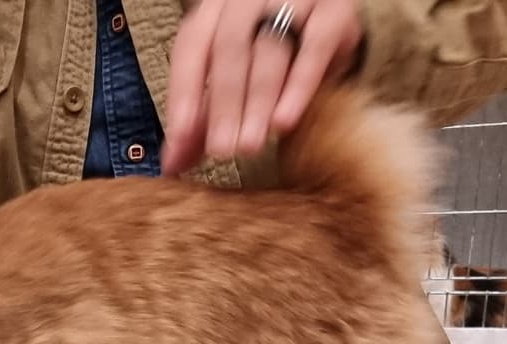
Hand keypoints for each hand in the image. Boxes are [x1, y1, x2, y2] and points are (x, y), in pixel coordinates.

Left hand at [163, 0, 362, 175]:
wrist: (330, 19)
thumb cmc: (274, 52)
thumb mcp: (235, 79)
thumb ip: (204, 117)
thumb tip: (172, 165)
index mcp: (218, 7)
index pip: (192, 43)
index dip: (184, 90)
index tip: (180, 135)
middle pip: (229, 47)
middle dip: (224, 103)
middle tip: (223, 150)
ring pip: (270, 48)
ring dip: (257, 102)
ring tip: (250, 145)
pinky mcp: (334, 12)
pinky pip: (315, 48)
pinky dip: (298, 87)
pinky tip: (284, 122)